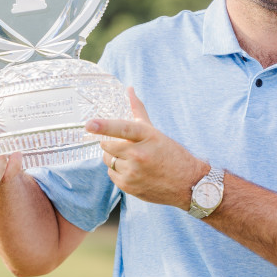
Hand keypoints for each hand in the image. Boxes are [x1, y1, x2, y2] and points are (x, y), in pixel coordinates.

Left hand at [90, 87, 207, 208]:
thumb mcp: (155, 132)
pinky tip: (134, 171)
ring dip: (115, 158)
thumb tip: (129, 89)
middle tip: (127, 146)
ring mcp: (133, 172)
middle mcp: (140, 154)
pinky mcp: (129, 186)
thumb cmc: (170, 154)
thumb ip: (138, 111)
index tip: (90, 124)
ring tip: (133, 160)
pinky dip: (118, 171)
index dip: (105, 125)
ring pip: (108, 159)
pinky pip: (111, 174)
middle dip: (112, 143)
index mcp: (148, 136)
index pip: (123, 128)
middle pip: (108, 145)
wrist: (187, 183)